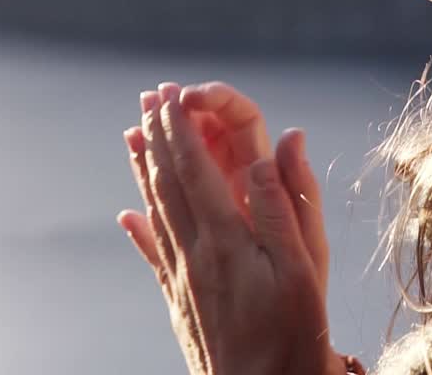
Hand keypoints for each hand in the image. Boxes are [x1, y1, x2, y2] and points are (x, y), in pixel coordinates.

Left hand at [117, 84, 342, 374]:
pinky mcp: (181, 301)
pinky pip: (154, 254)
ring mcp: (183, 279)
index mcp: (227, 239)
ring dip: (144, 169)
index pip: (195, 170)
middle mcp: (195, 254)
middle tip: (148, 98)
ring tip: (132, 135)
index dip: (182, 130)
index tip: (172, 95)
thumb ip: (286, 203)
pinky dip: (139, 228)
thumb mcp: (305, 268)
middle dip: (159, 137)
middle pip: (168, 183)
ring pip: (156, 212)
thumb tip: (284, 142)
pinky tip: (127, 215)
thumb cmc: (293, 335)